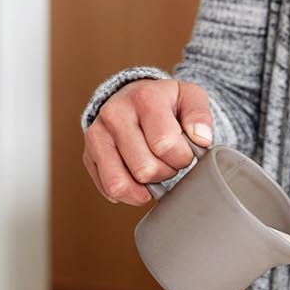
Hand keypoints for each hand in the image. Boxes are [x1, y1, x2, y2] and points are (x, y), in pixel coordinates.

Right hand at [83, 79, 213, 205]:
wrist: (134, 97)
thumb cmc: (165, 102)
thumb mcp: (190, 97)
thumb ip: (200, 116)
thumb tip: (201, 139)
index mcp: (143, 97)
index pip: (165, 145)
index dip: (181, 157)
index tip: (184, 152)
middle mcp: (114, 114)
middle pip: (144, 169)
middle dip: (165, 172)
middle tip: (168, 161)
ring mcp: (97, 135)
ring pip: (119, 184)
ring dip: (144, 188)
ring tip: (153, 173)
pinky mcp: (88, 155)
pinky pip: (107, 188)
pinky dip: (128, 193)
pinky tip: (137, 180)